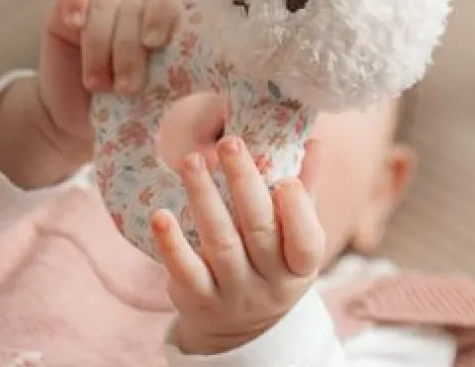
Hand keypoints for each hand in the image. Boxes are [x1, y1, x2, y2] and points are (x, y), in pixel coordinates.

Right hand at [36, 0, 184, 161]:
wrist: (76, 128)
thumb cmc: (129, 121)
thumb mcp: (162, 120)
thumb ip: (193, 117)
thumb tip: (223, 133)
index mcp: (170, 35)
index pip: (178, 9)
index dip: (169, 19)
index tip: (157, 43)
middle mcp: (141, 16)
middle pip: (143, 7)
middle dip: (133, 46)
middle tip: (128, 86)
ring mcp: (106, 11)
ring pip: (108, 6)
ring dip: (101, 45)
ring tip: (99, 85)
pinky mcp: (68, 14)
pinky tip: (75, 21)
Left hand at [153, 137, 324, 355]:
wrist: (241, 331)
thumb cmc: (273, 265)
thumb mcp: (296, 238)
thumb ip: (305, 191)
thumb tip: (314, 143)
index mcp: (299, 266)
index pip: (306, 243)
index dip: (298, 212)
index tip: (286, 179)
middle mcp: (269, 283)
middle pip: (258, 230)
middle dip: (243, 183)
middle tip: (230, 142)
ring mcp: (232, 293)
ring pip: (220, 243)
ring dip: (204, 197)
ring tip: (193, 160)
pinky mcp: (197, 300)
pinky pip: (185, 271)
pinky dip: (171, 243)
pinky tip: (160, 215)